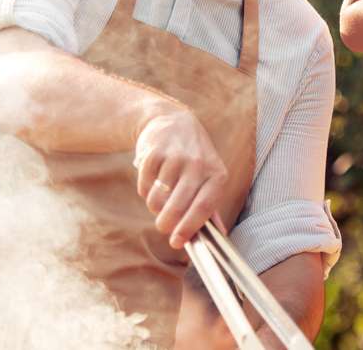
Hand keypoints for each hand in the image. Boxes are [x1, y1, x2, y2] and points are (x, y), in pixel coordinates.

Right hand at [134, 108, 227, 248]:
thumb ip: (211, 208)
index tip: (176, 242)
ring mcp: (175, 157)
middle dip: (166, 224)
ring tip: (160, 196)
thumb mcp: (210, 177)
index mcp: (217, 174)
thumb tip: (218, 237)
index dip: (189, 228)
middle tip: (163, 226)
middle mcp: (198, 164)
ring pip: (157, 200)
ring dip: (154, 206)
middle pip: (177, 207)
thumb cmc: (194, 158)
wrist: (172, 121)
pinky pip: (144, 187)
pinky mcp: (153, 152)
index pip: (204, 207)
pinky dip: (145, 190)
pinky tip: (153, 180)